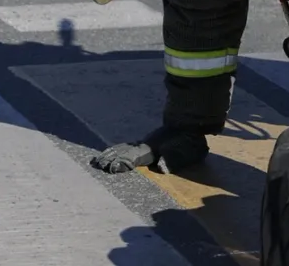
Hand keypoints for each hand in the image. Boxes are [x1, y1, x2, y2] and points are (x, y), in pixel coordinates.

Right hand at [89, 126, 207, 174]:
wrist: (192, 121)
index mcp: (152, 149)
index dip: (122, 163)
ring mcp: (145, 142)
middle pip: (124, 152)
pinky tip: (113, 153)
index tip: (110, 168)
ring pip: (124, 148)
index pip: (133, 157)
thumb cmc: (189, 140)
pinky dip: (117, 150)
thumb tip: (160, 167)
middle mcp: (145, 145)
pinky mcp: (148, 142)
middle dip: (110, 158)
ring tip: (97, 160)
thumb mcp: (185, 151)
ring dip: (111, 154)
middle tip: (96, 165)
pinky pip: (128, 146)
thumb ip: (173, 159)